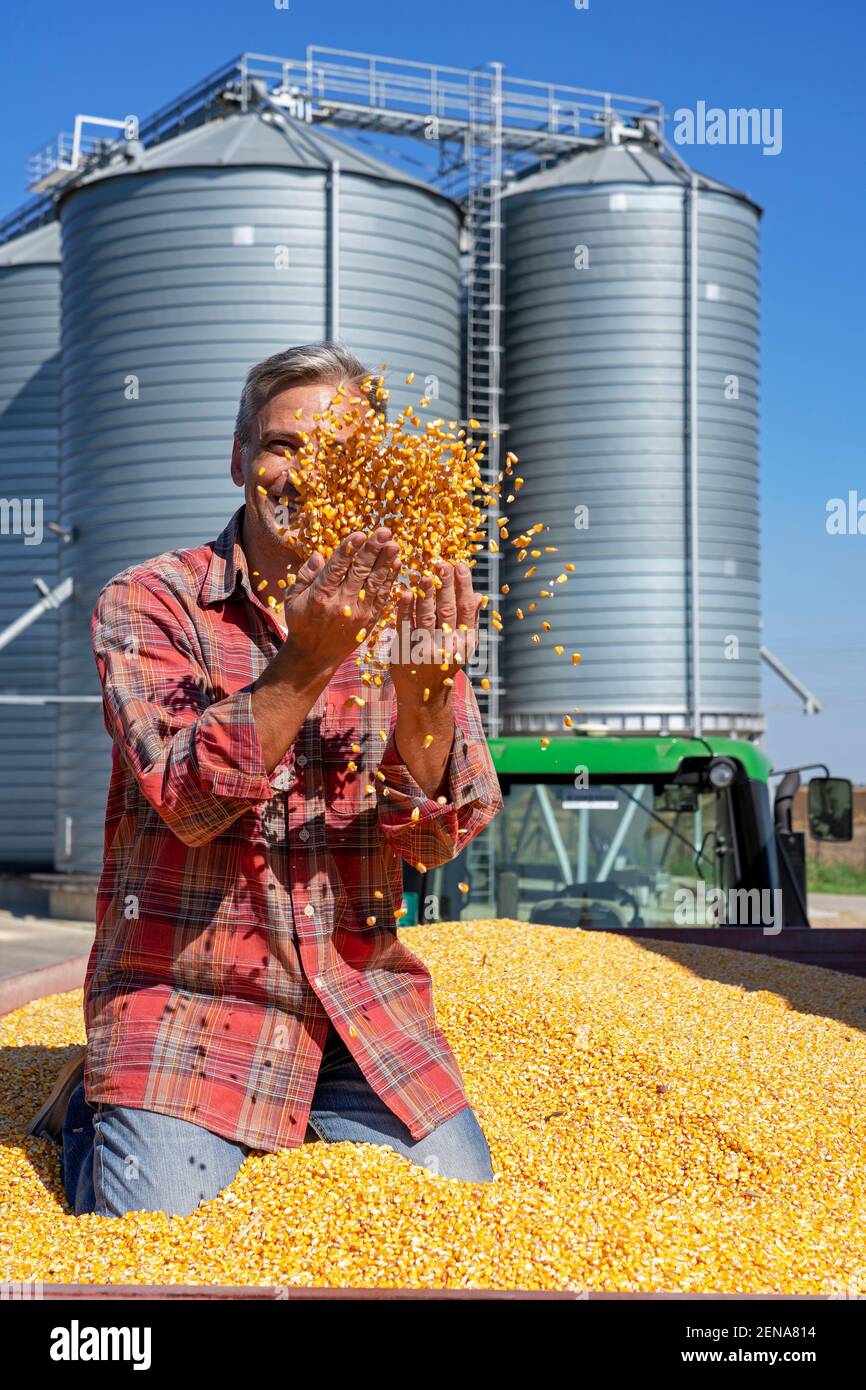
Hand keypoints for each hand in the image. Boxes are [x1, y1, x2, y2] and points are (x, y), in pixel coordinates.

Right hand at [280, 527, 401, 679]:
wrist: (314, 657)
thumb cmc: (301, 623)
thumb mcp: (292, 599)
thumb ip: (305, 576)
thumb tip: (319, 555)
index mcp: (320, 596)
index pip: (337, 568)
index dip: (349, 550)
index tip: (360, 534)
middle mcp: (341, 603)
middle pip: (360, 572)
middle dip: (373, 550)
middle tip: (384, 531)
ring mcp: (358, 613)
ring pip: (375, 583)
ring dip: (386, 562)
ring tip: (394, 544)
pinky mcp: (370, 620)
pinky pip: (383, 597)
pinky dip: (390, 580)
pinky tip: (397, 565)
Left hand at [388, 560, 482, 703]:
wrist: (424, 697)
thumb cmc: (444, 666)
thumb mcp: (462, 646)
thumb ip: (469, 621)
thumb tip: (478, 595)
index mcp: (463, 642)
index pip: (465, 609)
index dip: (463, 586)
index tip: (460, 565)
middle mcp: (447, 647)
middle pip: (447, 610)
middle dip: (445, 585)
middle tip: (442, 563)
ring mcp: (425, 650)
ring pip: (426, 618)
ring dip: (425, 595)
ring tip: (425, 575)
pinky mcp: (404, 653)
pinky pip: (404, 627)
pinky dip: (404, 610)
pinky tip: (405, 593)